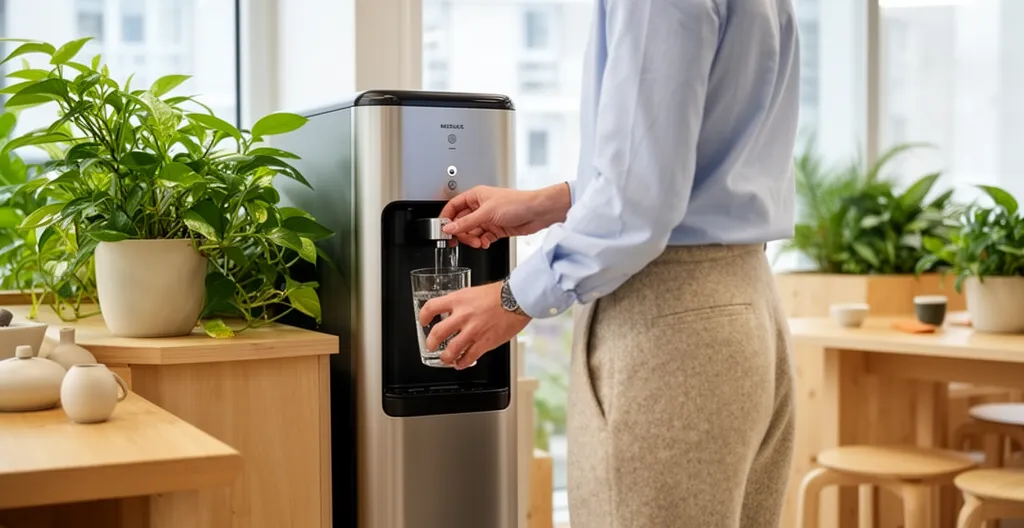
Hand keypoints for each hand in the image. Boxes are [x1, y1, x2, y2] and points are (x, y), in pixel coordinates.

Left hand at [417, 281, 530, 369]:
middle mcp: (462, 315)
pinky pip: (468, 357)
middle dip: (431, 343)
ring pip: (451, 350)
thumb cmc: (500, 294)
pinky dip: (462, 363)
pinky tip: (461, 363)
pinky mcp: (484, 342)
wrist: (517, 299)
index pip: (431, 307)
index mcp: (458, 300)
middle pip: (437, 333)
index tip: (423, 321)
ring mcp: (473, 331)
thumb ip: (462, 303)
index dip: (423, 316)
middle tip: (431, 345)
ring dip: (445, 357)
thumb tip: (454, 311)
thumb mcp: (473, 292)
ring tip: (446, 359)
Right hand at [440, 183, 570, 248]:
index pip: (454, 206)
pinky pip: (483, 237)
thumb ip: (466, 222)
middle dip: (462, 232)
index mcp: (476, 196)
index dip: (447, 218)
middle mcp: (481, 207)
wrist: (538, 212)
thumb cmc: (517, 203)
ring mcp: (489, 218)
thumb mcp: (487, 213)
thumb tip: (449, 227)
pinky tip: (486, 243)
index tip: (443, 230)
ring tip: (478, 242)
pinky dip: (483, 242)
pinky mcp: (497, 229)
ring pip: (472, 231)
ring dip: (473, 239)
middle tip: (463, 240)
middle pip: (462, 222)